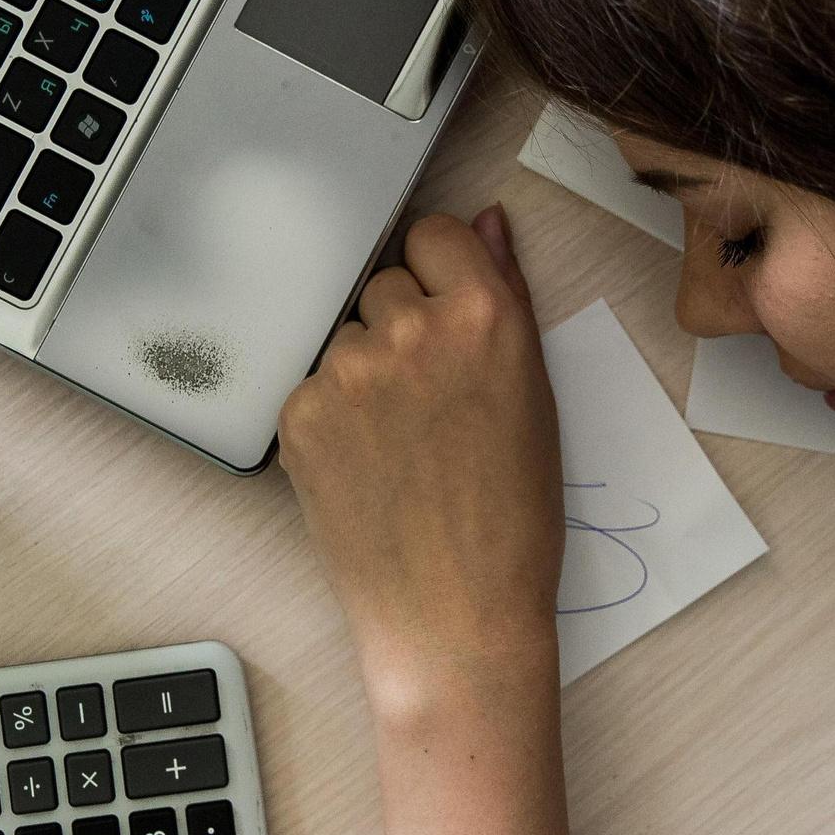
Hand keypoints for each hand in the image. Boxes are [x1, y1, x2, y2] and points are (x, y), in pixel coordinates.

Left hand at [279, 208, 563, 719]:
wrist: (455, 613)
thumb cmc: (511, 516)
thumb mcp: (534, 396)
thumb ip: (506, 294)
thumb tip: (488, 220)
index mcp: (482, 316)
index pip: (435, 232)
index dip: (440, 275)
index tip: (446, 316)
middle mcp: (410, 330)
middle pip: (383, 282)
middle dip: (401, 325)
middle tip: (429, 399)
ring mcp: (347, 371)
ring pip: (345, 335)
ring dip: (363, 369)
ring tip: (399, 441)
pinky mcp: (299, 413)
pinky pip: (312, 384)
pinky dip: (332, 415)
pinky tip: (366, 464)